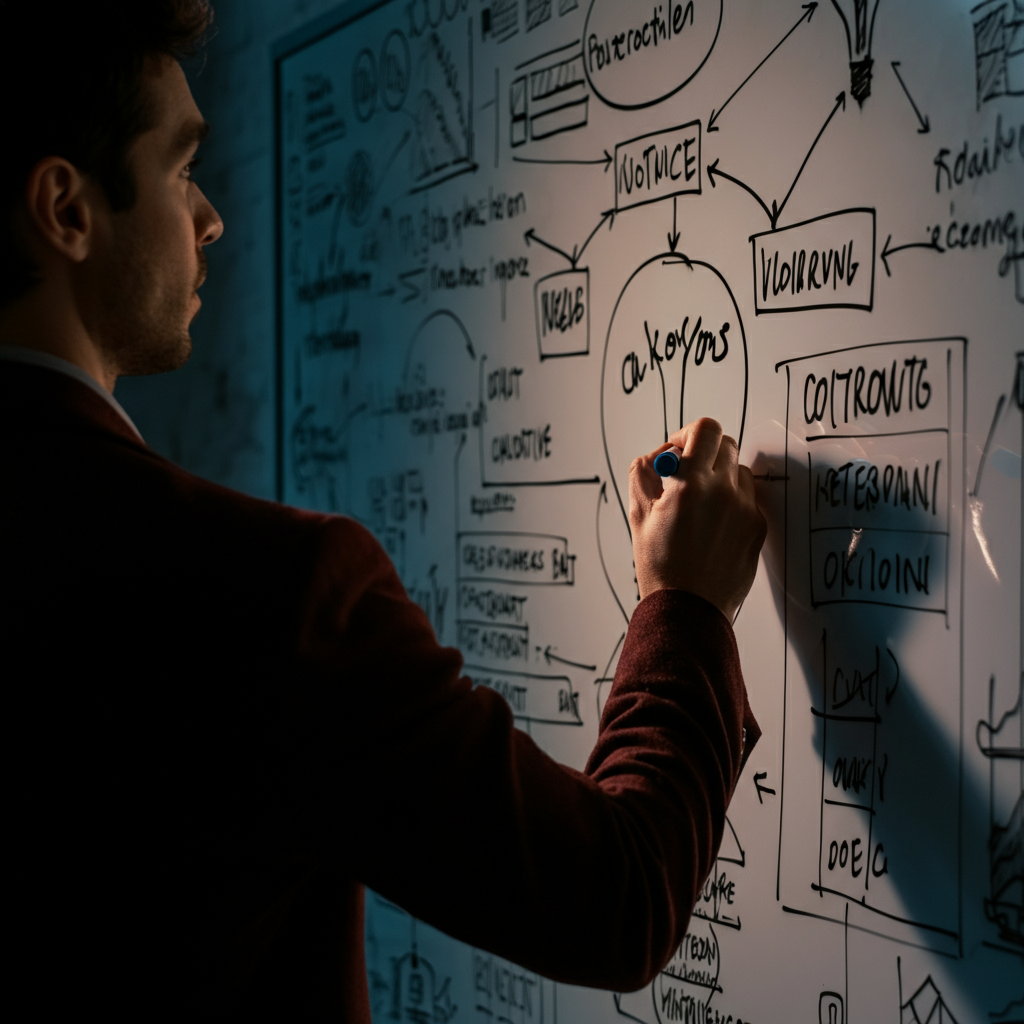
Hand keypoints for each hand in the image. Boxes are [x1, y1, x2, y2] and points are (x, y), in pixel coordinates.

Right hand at [628, 417, 766, 620]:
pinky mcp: (757, 527)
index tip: (677, 451)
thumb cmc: (660, 566)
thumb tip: (657, 458)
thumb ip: (643, 475)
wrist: (688, 608)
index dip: (688, 434)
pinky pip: (747, 499)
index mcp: (691, 484)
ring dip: (720, 477)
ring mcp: (745, 509)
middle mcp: (724, 491)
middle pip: (726, 443)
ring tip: (700, 504)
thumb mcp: (638, 515)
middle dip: (704, 452)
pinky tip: (713, 525)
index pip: (705, 429)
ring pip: (739, 471)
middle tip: (687, 473)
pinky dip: (731, 502)